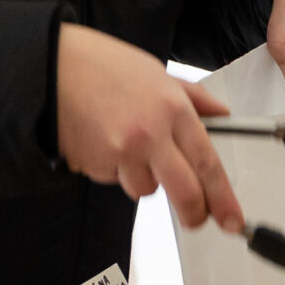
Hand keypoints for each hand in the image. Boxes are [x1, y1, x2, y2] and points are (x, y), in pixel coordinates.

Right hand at [55, 23, 244, 231]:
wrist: (52, 66)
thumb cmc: (103, 65)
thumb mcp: (157, 72)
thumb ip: (193, 98)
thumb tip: (221, 113)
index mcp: (172, 109)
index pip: (208, 163)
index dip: (223, 198)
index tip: (232, 218)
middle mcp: (149, 134)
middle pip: (184, 191)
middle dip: (195, 213)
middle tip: (197, 218)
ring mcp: (119, 153)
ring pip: (146, 188)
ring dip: (144, 177)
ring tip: (128, 143)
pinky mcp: (94, 165)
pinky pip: (115, 179)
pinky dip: (115, 169)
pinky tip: (105, 140)